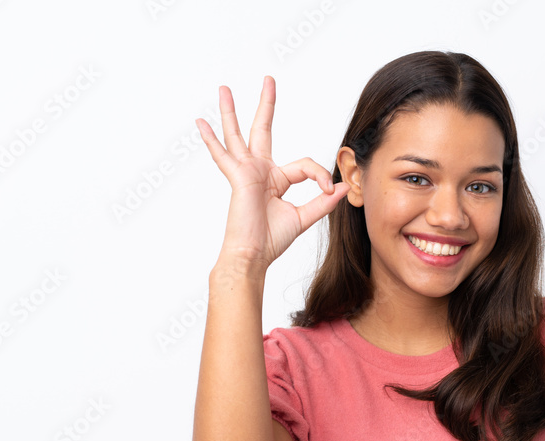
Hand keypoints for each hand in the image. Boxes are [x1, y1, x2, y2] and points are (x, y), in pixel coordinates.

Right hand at [195, 75, 349, 271]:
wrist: (253, 255)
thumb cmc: (271, 240)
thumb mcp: (304, 217)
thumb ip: (323, 202)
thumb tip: (343, 188)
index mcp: (275, 180)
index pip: (303, 166)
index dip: (319, 176)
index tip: (329, 189)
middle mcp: (259, 171)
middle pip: (262, 130)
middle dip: (266, 105)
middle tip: (269, 80)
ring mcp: (246, 172)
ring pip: (238, 134)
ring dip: (231, 111)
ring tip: (225, 88)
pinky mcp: (238, 177)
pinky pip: (224, 154)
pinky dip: (211, 139)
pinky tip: (201, 123)